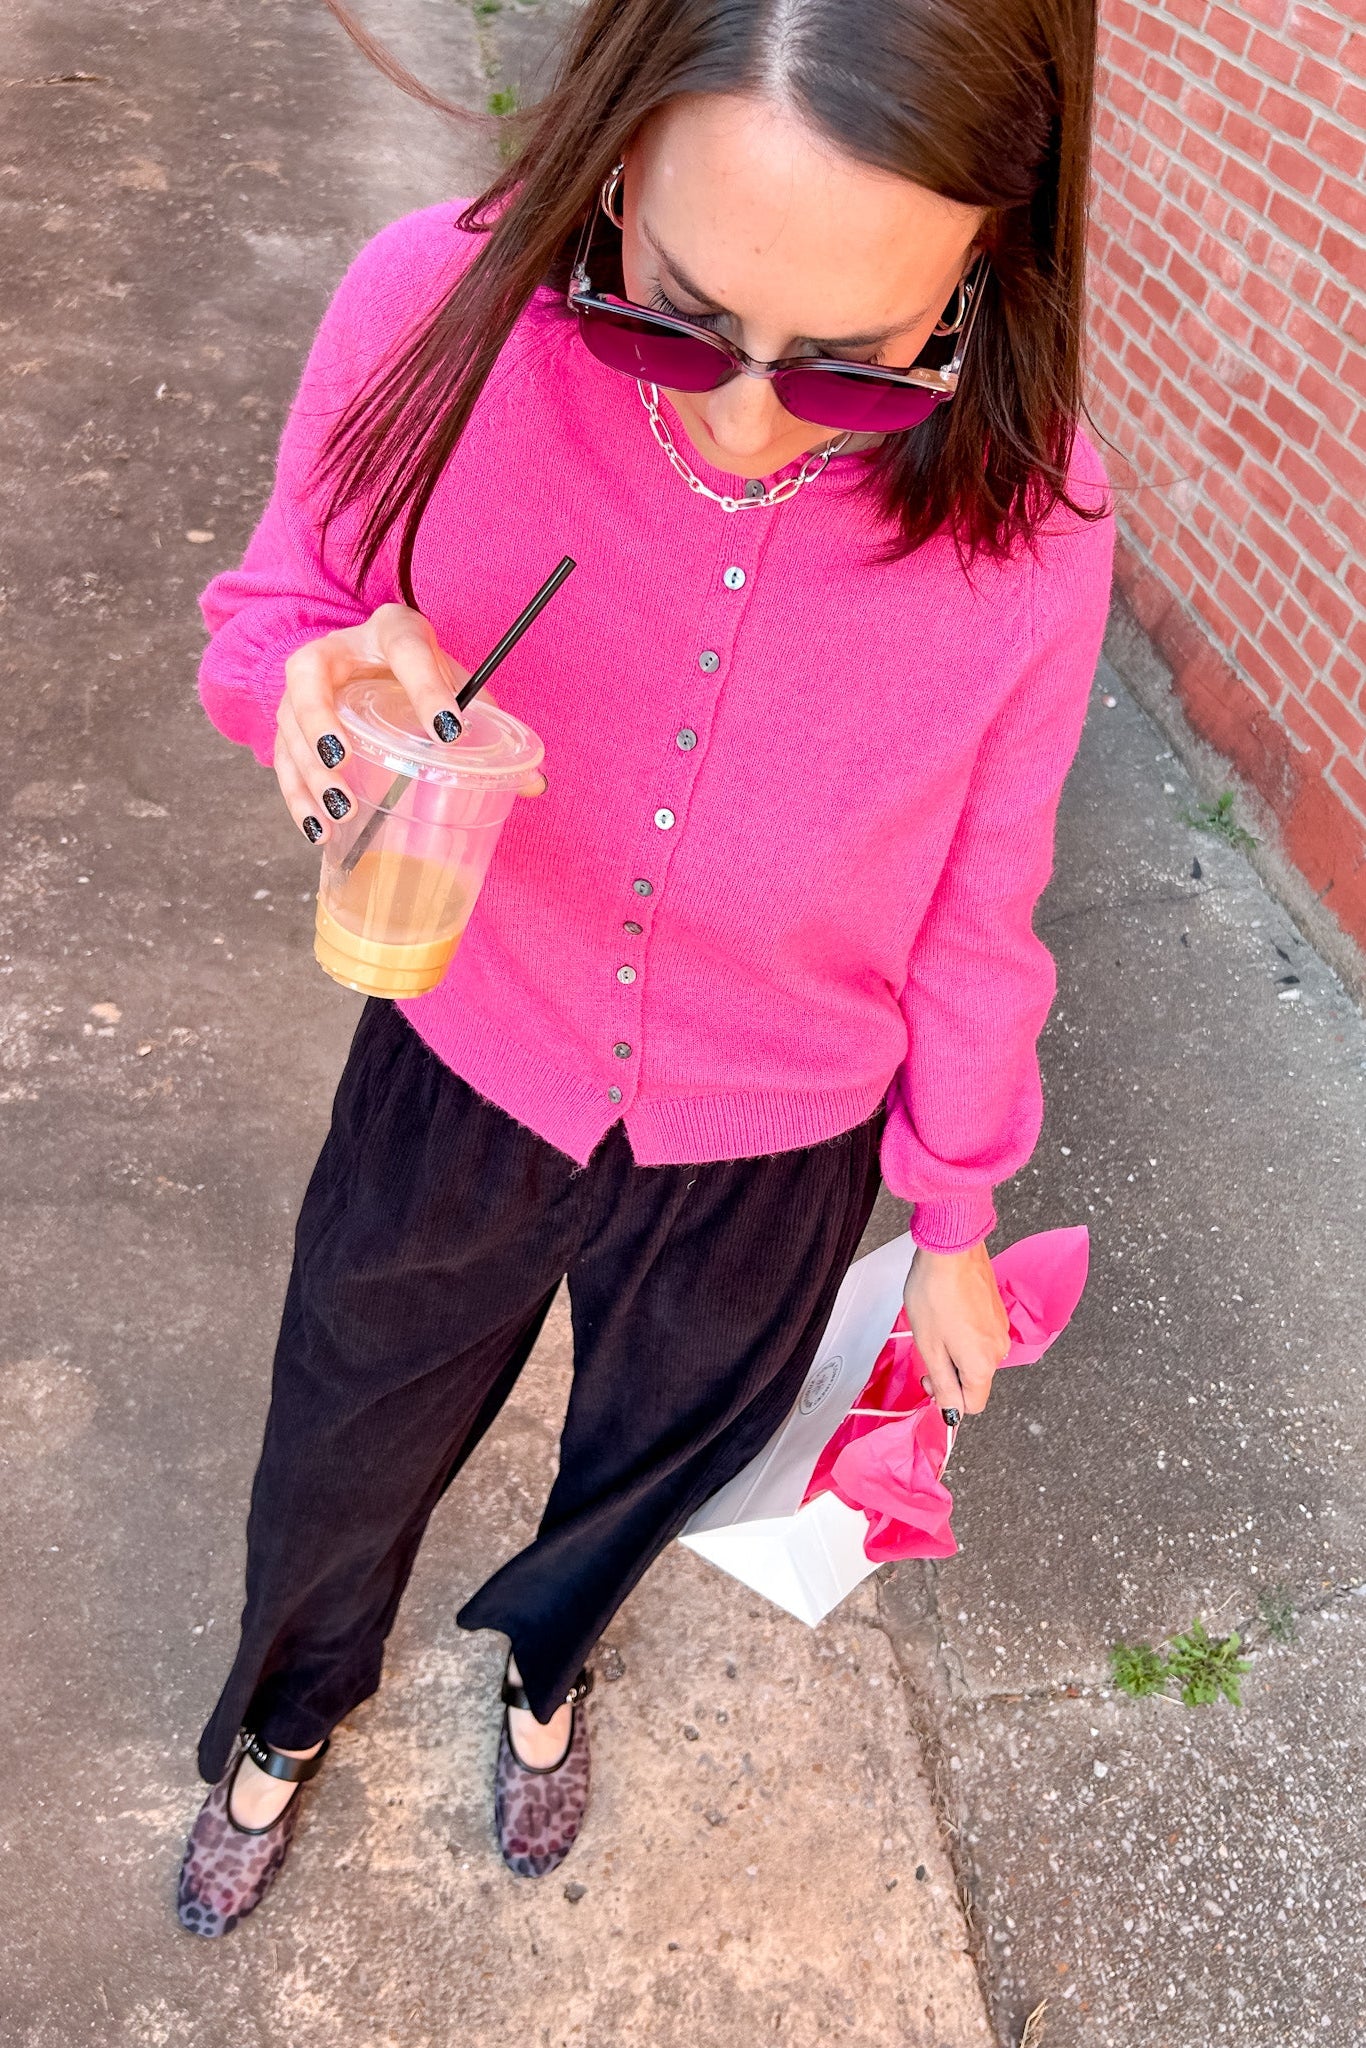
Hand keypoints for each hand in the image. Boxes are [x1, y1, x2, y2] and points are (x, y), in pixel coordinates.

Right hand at [273, 602, 544, 842]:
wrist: (377, 656)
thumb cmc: (423, 674)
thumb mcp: (458, 685)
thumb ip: (491, 727)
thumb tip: (535, 783)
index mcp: (392, 632)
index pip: (408, 652)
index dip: (427, 689)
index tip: (450, 731)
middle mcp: (336, 651)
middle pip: (310, 679)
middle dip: (322, 724)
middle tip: (346, 763)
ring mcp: (304, 688)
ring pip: (288, 725)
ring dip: (307, 771)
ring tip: (339, 810)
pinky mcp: (290, 724)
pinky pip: (283, 760)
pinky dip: (297, 798)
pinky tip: (319, 830)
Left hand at [902, 1240, 1010, 1417]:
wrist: (951, 1250)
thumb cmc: (935, 1294)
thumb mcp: (930, 1348)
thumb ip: (943, 1384)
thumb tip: (951, 1412)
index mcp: (982, 1365)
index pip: (973, 1405)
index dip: (949, 1400)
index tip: (930, 1380)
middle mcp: (999, 1350)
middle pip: (975, 1380)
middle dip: (950, 1373)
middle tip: (927, 1351)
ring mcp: (1000, 1329)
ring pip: (977, 1356)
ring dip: (956, 1351)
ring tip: (936, 1327)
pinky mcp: (997, 1311)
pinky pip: (981, 1336)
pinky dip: (964, 1333)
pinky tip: (948, 1313)